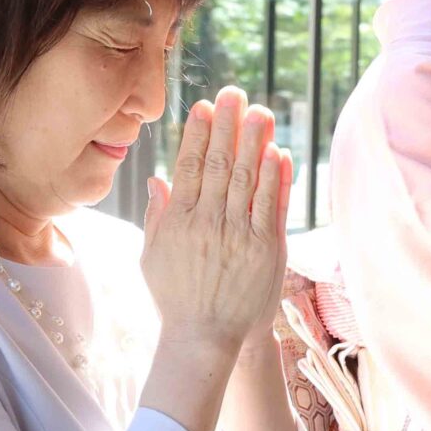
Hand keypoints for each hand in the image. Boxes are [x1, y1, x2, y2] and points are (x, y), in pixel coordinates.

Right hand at [142, 86, 292, 361]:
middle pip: (218, 164)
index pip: (188, 167)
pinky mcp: (266, 249)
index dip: (196, 133)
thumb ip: (157, 215)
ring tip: (260, 110)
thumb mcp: (153, 256)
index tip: (203, 105)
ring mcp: (238, 235)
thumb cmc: (177, 297)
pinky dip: (275, 178)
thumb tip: (157, 178)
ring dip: (254, 142)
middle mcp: (208, 223)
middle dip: (226, 125)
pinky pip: (270, 206)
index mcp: (179, 222)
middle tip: (233, 93)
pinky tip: (278, 152)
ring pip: (246, 179)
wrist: (206, 338)